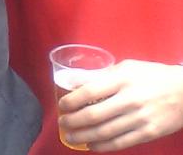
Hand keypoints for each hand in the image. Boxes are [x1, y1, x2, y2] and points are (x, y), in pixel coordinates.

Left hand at [58, 59, 182, 151]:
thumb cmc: (152, 75)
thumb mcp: (127, 67)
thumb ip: (103, 75)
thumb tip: (76, 81)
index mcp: (122, 79)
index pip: (90, 91)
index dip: (72, 100)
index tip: (62, 105)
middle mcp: (130, 99)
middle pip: (94, 115)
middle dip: (74, 121)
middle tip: (62, 122)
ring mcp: (139, 118)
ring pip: (105, 132)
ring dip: (84, 136)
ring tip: (71, 136)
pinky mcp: (148, 133)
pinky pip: (121, 143)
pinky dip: (103, 146)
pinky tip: (92, 146)